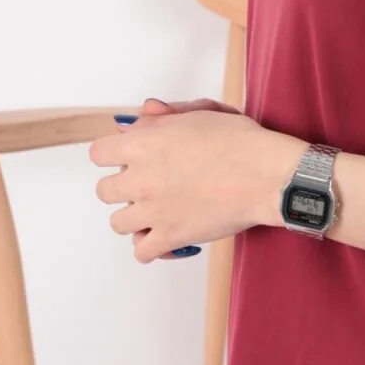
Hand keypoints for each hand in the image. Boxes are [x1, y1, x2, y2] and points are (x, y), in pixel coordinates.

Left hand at [89, 97, 299, 263]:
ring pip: (117, 223)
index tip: (128, 159)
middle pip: (104, 191)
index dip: (113, 155)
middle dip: (123, 188)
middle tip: (147, 186)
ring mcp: (153, 210)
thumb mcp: (202, 113)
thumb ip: (167, 114)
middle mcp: (141, 178)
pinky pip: (142, 252)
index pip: (98, 153)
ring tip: (155, 214)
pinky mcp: (171, 236)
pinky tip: (163, 239)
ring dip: (134, 219)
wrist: (266, 175)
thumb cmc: (240, 141)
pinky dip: (150, 248)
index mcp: (144, 144)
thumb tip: (147, 111)